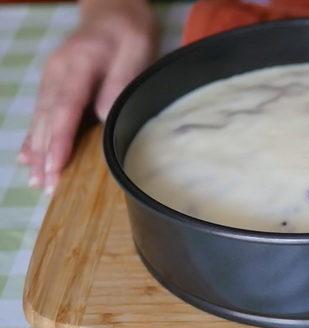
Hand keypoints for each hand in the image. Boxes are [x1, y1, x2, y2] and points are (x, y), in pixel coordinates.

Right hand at [18, 0, 157, 192]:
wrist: (113, 8)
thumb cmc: (129, 31)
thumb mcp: (136, 50)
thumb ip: (120, 82)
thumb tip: (104, 115)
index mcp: (78, 64)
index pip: (65, 107)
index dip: (59, 138)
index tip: (56, 165)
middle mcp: (58, 72)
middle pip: (48, 118)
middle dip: (45, 154)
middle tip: (46, 185)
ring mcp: (52, 76)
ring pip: (40, 118)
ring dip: (37, 150)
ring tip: (37, 180)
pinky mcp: (53, 81)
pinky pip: (40, 112)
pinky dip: (34, 136)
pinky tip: (28, 157)